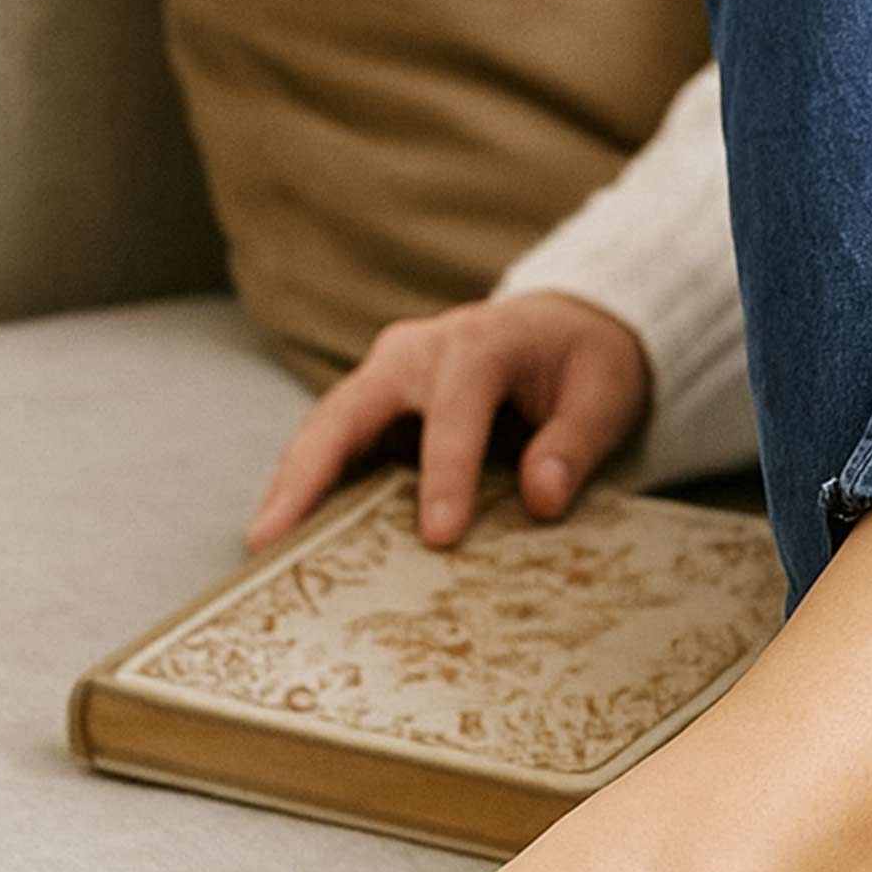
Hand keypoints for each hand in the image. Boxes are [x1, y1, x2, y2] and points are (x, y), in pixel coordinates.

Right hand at [244, 293, 652, 553]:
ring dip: (293, 483)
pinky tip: (292, 533)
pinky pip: (337, 439)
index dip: (446, 475)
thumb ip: (575, 444)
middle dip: (309, 473)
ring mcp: (389, 371)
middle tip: (272, 538)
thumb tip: (543, 499)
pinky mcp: (378, 398)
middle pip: (349, 409)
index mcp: (479, 344)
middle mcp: (419, 350)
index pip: (454, 412)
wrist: (567, 326)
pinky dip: (311, 482)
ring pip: (326, 425)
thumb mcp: (605, 396)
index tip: (438, 538)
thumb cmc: (587, 363)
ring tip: (265, 545)